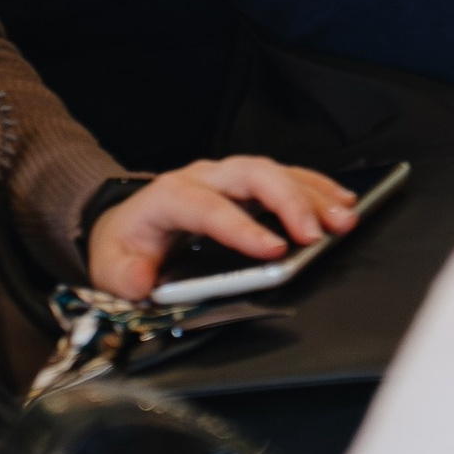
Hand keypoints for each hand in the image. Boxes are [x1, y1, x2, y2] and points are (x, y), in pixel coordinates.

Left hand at [86, 155, 357, 302]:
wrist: (126, 225)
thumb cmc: (125, 247)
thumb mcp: (111, 268)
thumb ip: (125, 276)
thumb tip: (142, 282)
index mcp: (169, 197)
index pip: (209, 207)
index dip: (243, 227)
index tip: (274, 249)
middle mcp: (203, 177)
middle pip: (251, 175)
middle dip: (289, 201)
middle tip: (317, 233)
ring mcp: (227, 176)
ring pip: (275, 172)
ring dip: (312, 194)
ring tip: (342, 218)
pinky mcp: (246, 184)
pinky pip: (286, 176)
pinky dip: (315, 188)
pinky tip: (340, 202)